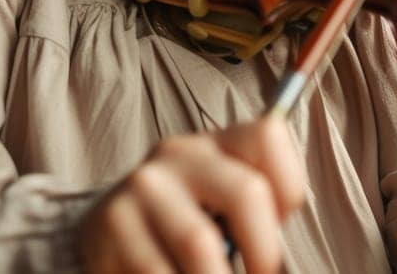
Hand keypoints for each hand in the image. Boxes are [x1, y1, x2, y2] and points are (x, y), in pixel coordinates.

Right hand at [79, 116, 305, 273]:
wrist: (107, 232)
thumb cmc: (182, 225)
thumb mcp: (218, 203)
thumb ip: (254, 210)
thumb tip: (277, 260)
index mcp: (215, 144)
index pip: (269, 135)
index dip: (288, 189)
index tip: (278, 230)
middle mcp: (179, 154)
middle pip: (247, 192)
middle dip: (264, 252)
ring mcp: (143, 186)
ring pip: (201, 245)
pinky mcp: (113, 223)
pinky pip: (160, 271)